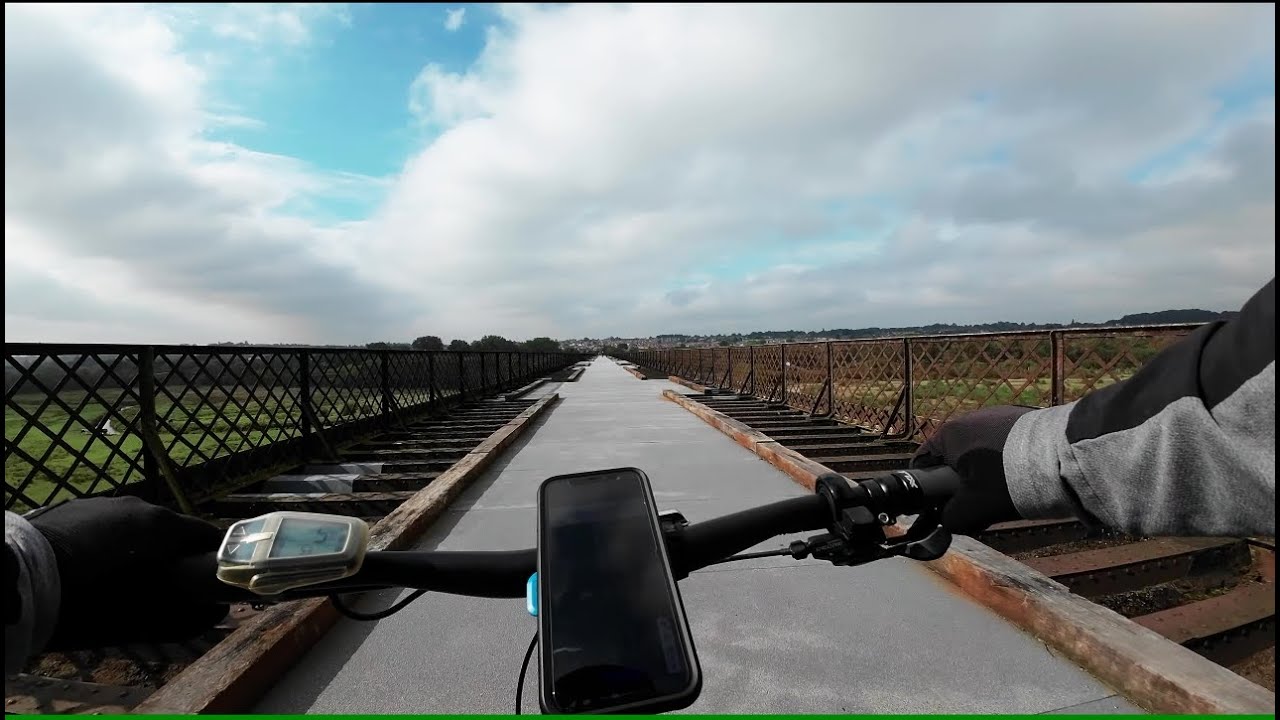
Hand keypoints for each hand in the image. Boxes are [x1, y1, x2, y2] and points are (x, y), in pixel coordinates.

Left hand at [27, 496, 227, 649]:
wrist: (17, 575)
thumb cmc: (82, 598)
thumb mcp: (133, 617)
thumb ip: (179, 617)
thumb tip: (213, 616)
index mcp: (158, 525)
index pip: (204, 534)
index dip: (212, 555)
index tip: (213, 577)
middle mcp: (137, 505)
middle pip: (170, 527)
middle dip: (174, 552)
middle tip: (169, 583)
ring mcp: (104, 502)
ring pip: (137, 523)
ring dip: (141, 545)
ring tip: (128, 575)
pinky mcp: (76, 506)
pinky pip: (108, 522)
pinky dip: (111, 538)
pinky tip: (97, 562)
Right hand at [910, 405, 1036, 534]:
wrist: (1064, 456)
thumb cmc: (1009, 480)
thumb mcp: (973, 508)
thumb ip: (951, 517)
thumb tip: (947, 521)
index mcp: (948, 434)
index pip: (923, 464)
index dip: (930, 490)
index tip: (943, 507)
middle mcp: (968, 418)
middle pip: (954, 459)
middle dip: (963, 483)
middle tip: (979, 505)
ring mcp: (997, 414)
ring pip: (980, 453)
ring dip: (987, 473)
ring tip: (1008, 492)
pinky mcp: (1022, 417)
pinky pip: (1004, 444)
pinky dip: (1008, 462)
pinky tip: (1024, 477)